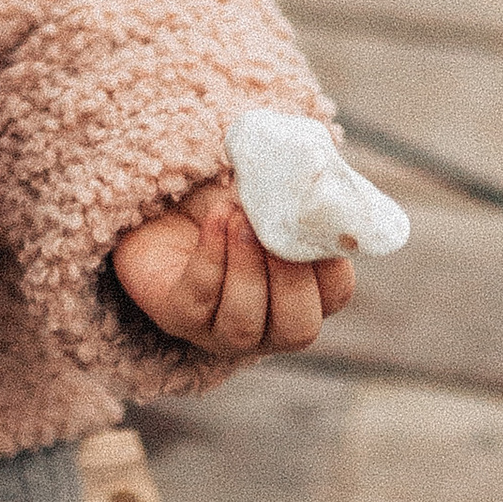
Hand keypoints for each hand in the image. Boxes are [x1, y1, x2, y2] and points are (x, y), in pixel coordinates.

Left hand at [110, 177, 354, 357]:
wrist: (167, 212)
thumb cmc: (230, 207)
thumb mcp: (268, 196)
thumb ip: (296, 193)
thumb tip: (311, 171)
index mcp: (305, 296)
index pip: (335, 295)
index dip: (331, 261)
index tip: (314, 216)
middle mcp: (269, 327)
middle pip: (297, 328)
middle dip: (290, 277)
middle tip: (274, 228)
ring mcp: (223, 331)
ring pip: (244, 324)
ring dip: (246, 266)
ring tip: (239, 217)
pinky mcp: (180, 319)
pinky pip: (198, 300)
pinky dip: (211, 256)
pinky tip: (215, 219)